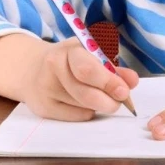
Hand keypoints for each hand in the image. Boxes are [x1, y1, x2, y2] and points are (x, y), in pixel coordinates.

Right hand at [20, 38, 138, 120]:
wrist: (33, 68)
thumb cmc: (70, 61)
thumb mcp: (90, 55)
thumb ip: (112, 68)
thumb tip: (132, 81)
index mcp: (69, 49)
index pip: (88, 69)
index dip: (108, 82)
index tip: (124, 92)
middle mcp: (53, 67)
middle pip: (84, 92)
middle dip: (107, 100)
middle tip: (119, 102)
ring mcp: (46, 88)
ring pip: (82, 105)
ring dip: (99, 106)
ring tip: (104, 99)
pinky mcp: (43, 107)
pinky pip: (74, 116)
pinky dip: (87, 112)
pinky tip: (87, 104)